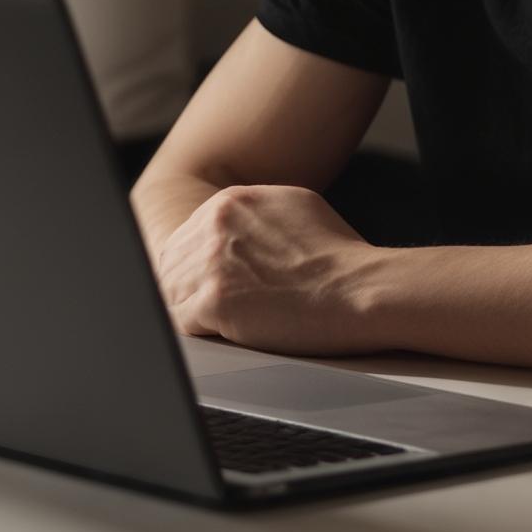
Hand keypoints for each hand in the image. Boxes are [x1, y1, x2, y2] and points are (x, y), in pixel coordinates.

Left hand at [156, 183, 386, 355]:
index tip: (203, 282)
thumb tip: (228, 225)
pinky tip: (223, 331)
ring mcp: (212, 261)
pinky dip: (198, 330)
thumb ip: (251, 213)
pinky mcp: (215, 300)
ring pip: (172, 292)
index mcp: (231, 200)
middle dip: (186, 287)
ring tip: (222, 321)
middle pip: (172, 263)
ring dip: (191, 309)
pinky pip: (181, 320)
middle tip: (208, 307)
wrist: (359, 288)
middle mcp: (216, 224)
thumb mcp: (293, 206)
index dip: (192, 264)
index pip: (186, 235)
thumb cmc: (337, 255)